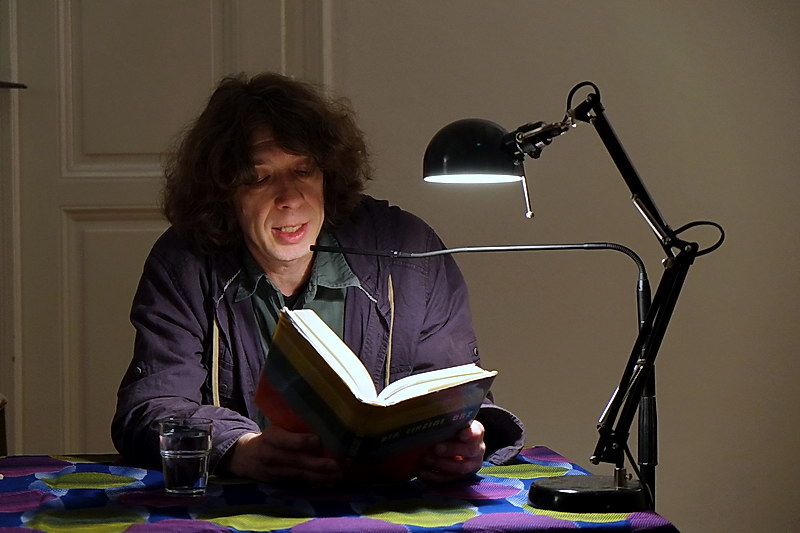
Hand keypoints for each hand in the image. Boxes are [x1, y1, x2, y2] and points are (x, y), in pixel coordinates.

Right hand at [224, 426, 341, 484]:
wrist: (245, 457)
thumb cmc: (269, 437)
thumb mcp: (275, 427)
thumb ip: (293, 425)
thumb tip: (322, 417)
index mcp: (270, 437)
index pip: (284, 440)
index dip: (299, 441)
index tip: (317, 440)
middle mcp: (272, 456)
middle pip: (296, 461)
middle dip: (317, 464)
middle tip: (335, 465)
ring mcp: (275, 472)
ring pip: (301, 475)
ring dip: (321, 476)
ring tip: (339, 475)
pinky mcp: (280, 482)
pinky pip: (300, 482)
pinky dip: (317, 482)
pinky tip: (331, 481)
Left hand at [417, 420, 485, 482]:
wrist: (458, 445)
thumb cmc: (453, 430)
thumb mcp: (454, 424)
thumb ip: (448, 423)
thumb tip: (429, 419)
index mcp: (477, 433)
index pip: (476, 432)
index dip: (470, 434)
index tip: (461, 434)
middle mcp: (477, 450)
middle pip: (469, 451)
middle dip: (452, 450)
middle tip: (436, 448)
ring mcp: (471, 466)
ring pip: (460, 468)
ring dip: (441, 465)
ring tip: (426, 460)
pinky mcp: (461, 478)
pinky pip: (449, 479)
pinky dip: (434, 477)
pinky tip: (422, 473)